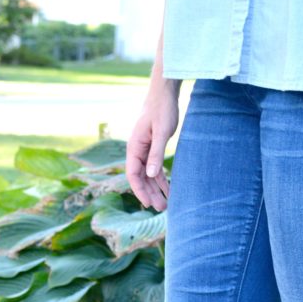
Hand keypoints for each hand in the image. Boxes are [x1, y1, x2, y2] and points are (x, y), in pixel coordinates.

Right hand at [126, 80, 179, 211]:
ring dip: (156, 190)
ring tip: (165, 205)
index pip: (133, 174)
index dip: (139, 190)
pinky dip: (162, 180)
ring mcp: (145, 150)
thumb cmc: (162, 110)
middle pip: (141, 178)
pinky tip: (169, 191)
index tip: (147, 203)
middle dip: (149, 194)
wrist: (164, 93)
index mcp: (134, 147)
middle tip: (161, 209)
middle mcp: (137, 151)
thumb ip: (155, 154)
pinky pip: (156, 169)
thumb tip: (150, 174)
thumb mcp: (160, 132)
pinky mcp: (154, 148)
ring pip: (149, 176)